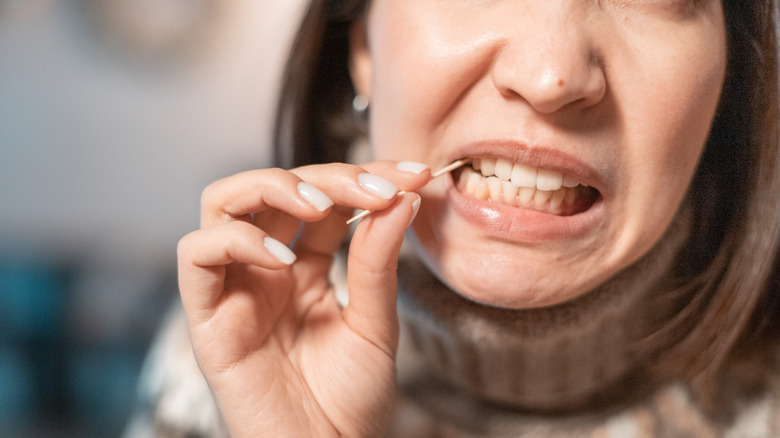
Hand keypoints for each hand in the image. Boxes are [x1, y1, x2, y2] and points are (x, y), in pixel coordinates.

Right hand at [177, 161, 429, 436]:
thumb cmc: (353, 401)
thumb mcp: (376, 323)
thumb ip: (379, 261)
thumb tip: (402, 196)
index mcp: (305, 269)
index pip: (322, 200)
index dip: (363, 178)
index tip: (413, 175)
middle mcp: (265, 270)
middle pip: (273, 189)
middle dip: (324, 176)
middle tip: (374, 187)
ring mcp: (235, 290)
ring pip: (223, 204)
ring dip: (272, 187)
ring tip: (321, 205)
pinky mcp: (208, 319)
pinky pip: (197, 257)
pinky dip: (235, 241)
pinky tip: (283, 259)